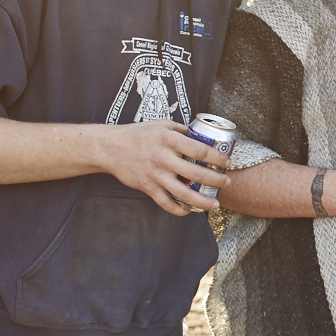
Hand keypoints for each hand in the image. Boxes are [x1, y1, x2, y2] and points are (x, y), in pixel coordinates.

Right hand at [93, 120, 231, 215]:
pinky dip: (179, 210)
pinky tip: (190, 210)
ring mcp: (155, 175)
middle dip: (216, 180)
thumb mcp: (161, 125)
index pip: (200, 151)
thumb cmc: (137, 134)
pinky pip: (166, 203)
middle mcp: (163, 158)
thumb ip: (181, 130)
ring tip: (215, 203)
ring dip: (203, 201)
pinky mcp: (147, 187)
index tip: (226, 162)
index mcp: (169, 139)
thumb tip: (201, 135)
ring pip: (184, 194)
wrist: (109, 148)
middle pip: (197, 174)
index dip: (218, 158)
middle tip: (226, 182)